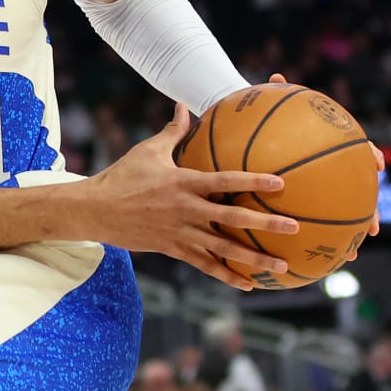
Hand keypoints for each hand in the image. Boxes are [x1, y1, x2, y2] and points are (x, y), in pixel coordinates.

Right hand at [84, 105, 297, 291]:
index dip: (253, 181)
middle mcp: (186, 209)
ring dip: (254, 257)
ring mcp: (181, 232)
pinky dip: (227, 276)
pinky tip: (248, 284)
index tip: (279, 182)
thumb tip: (183, 106)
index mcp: (183, 182)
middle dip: (265, 223)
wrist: (97, 210)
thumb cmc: (123, 176)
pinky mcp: (174, 249)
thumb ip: (172, 132)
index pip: (224, 181)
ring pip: (224, 248)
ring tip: (281, 264)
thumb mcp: (148, 151)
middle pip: (232, 218)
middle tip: (294, 226)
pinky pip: (205, 265)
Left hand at [268, 72, 383, 254]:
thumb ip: (273, 93)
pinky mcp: (306, 203)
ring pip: (342, 216)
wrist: (250, 137)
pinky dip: (316, 241)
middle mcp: (332, 171)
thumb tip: (276, 76)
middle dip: (368, 211)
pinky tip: (313, 260)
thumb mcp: (268, 107)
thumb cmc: (263, 122)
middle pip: (358, 193)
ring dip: (347, 235)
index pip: (357, 149)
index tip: (377, 164)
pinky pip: (315, 225)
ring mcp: (322, 189)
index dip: (369, 156)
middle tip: (371, 226)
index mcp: (329, 146)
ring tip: (349, 254)